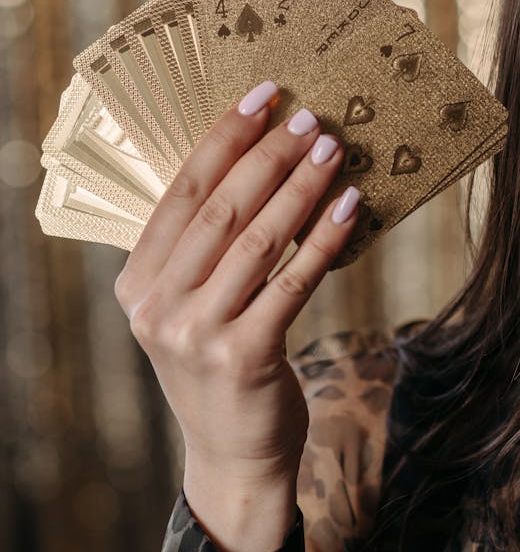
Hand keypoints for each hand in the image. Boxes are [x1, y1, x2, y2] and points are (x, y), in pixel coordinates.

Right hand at [113, 81, 358, 551]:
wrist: (233, 456)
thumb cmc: (221, 366)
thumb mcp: (192, 308)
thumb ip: (206, 251)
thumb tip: (262, 165)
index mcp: (137, 283)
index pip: (181, 193)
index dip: (223, 138)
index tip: (262, 96)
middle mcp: (156, 307)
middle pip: (220, 210)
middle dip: (267, 156)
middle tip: (308, 117)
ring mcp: (196, 335)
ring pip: (257, 241)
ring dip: (300, 188)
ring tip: (331, 149)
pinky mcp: (244, 357)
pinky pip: (292, 283)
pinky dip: (324, 241)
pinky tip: (349, 207)